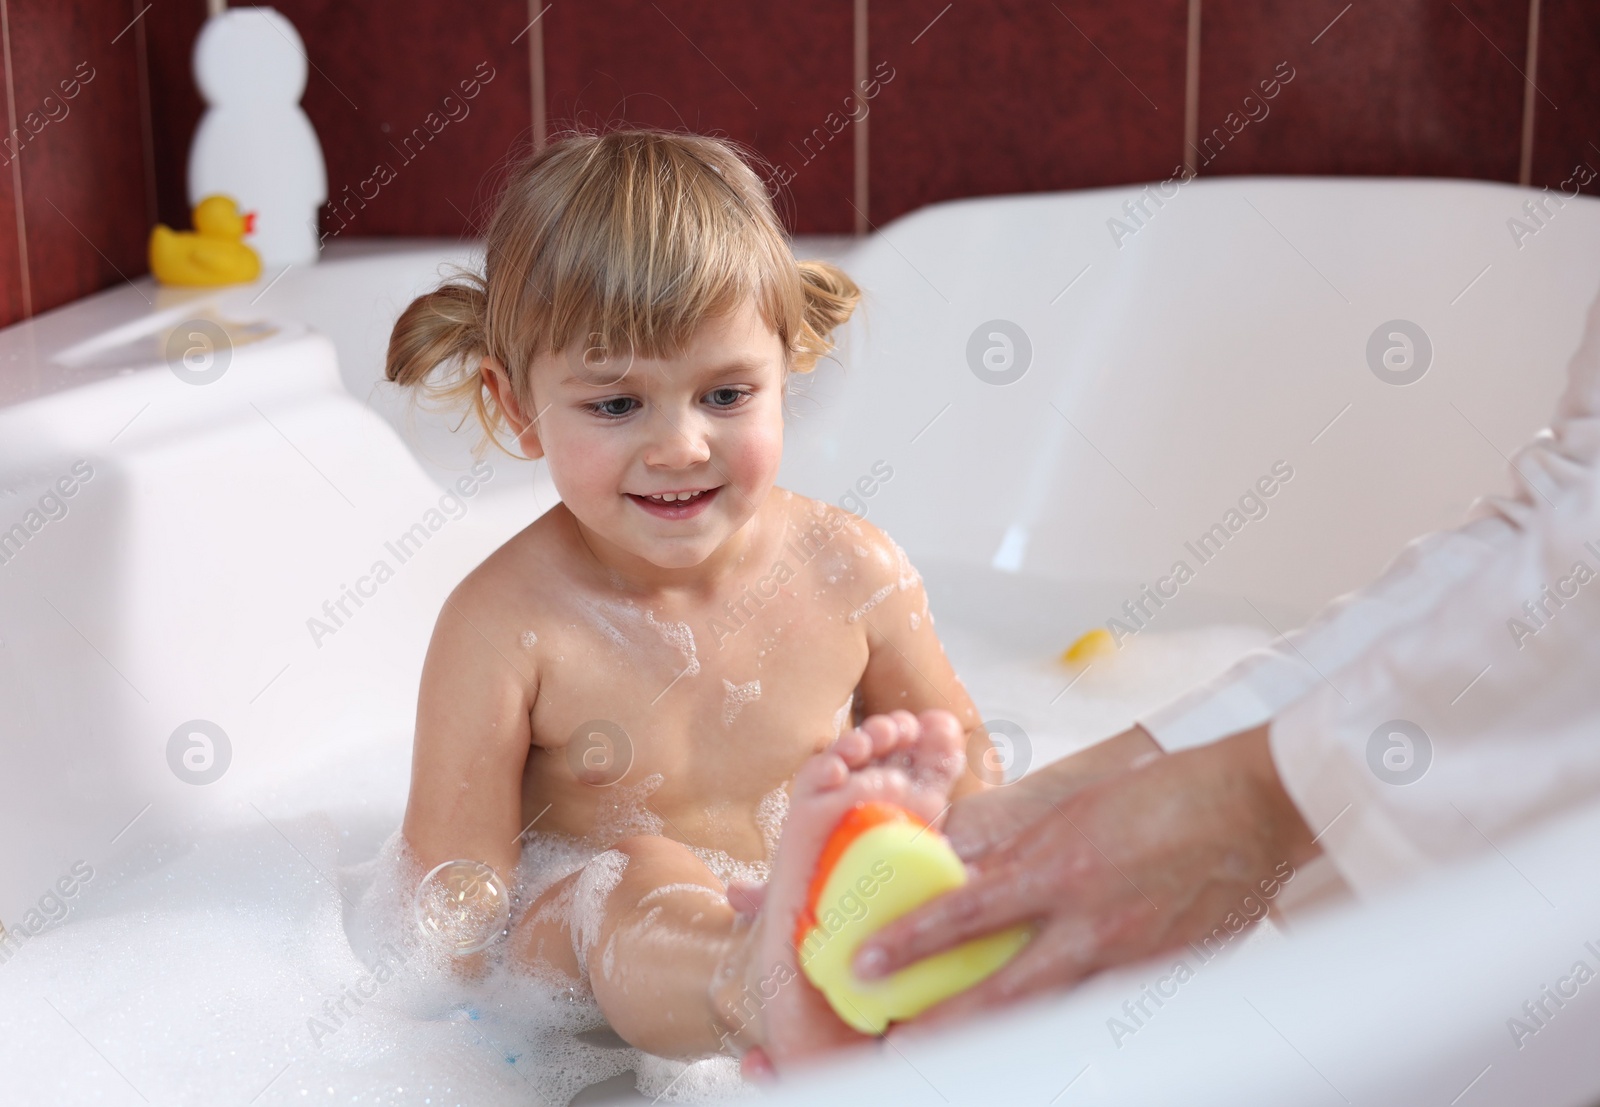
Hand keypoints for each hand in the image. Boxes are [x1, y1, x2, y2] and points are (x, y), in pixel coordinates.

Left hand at [850, 724, 1319, 1025]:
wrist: (1251, 806)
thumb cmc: (1163, 796)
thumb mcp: (1073, 815)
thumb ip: (1021, 856)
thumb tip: (970, 881)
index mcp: (1058, 867)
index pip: (965, 913)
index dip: (909, 943)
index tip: (865, 965)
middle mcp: (1090, 922)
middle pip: (1001, 993)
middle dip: (944, 1026)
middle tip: (897, 1047)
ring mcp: (1130, 957)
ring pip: (1049, 1014)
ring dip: (999, 1036)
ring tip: (959, 1054)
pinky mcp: (1164, 976)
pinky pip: (1103, 1009)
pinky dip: (1067, 1021)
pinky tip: (1042, 1033)